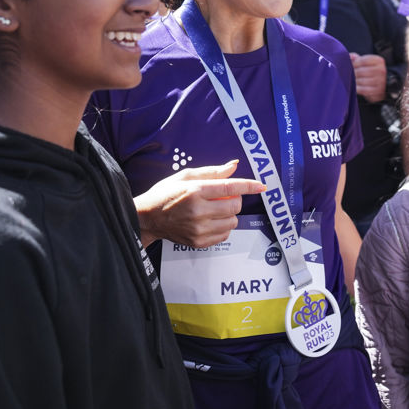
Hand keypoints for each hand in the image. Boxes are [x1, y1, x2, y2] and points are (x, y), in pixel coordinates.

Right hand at [134, 160, 260, 247]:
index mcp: (195, 191)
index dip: (249, 186)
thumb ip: (212, 172)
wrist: (147, 218)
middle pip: (235, 206)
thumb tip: (234, 166)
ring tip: (213, 210)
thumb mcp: (186, 176)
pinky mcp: (198, 242)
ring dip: (229, 214)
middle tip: (223, 197)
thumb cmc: (165, 194)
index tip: (261, 186)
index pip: (230, 187)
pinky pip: (224, 235)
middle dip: (235, 200)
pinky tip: (210, 221)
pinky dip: (223, 227)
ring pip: (232, 222)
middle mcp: (198, 211)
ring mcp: (198, 229)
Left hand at [350, 52, 386, 102]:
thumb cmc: (371, 72)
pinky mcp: (377, 90)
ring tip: (352, 80)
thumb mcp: (366, 62)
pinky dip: (357, 88)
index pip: (363, 60)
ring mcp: (380, 81)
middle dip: (353, 73)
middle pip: (361, 71)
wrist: (381, 85)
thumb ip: (357, 58)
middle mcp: (381, 70)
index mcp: (379, 61)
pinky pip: (363, 89)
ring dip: (354, 81)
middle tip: (349, 74)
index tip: (351, 66)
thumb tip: (350, 56)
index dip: (354, 63)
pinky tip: (355, 86)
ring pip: (361, 81)